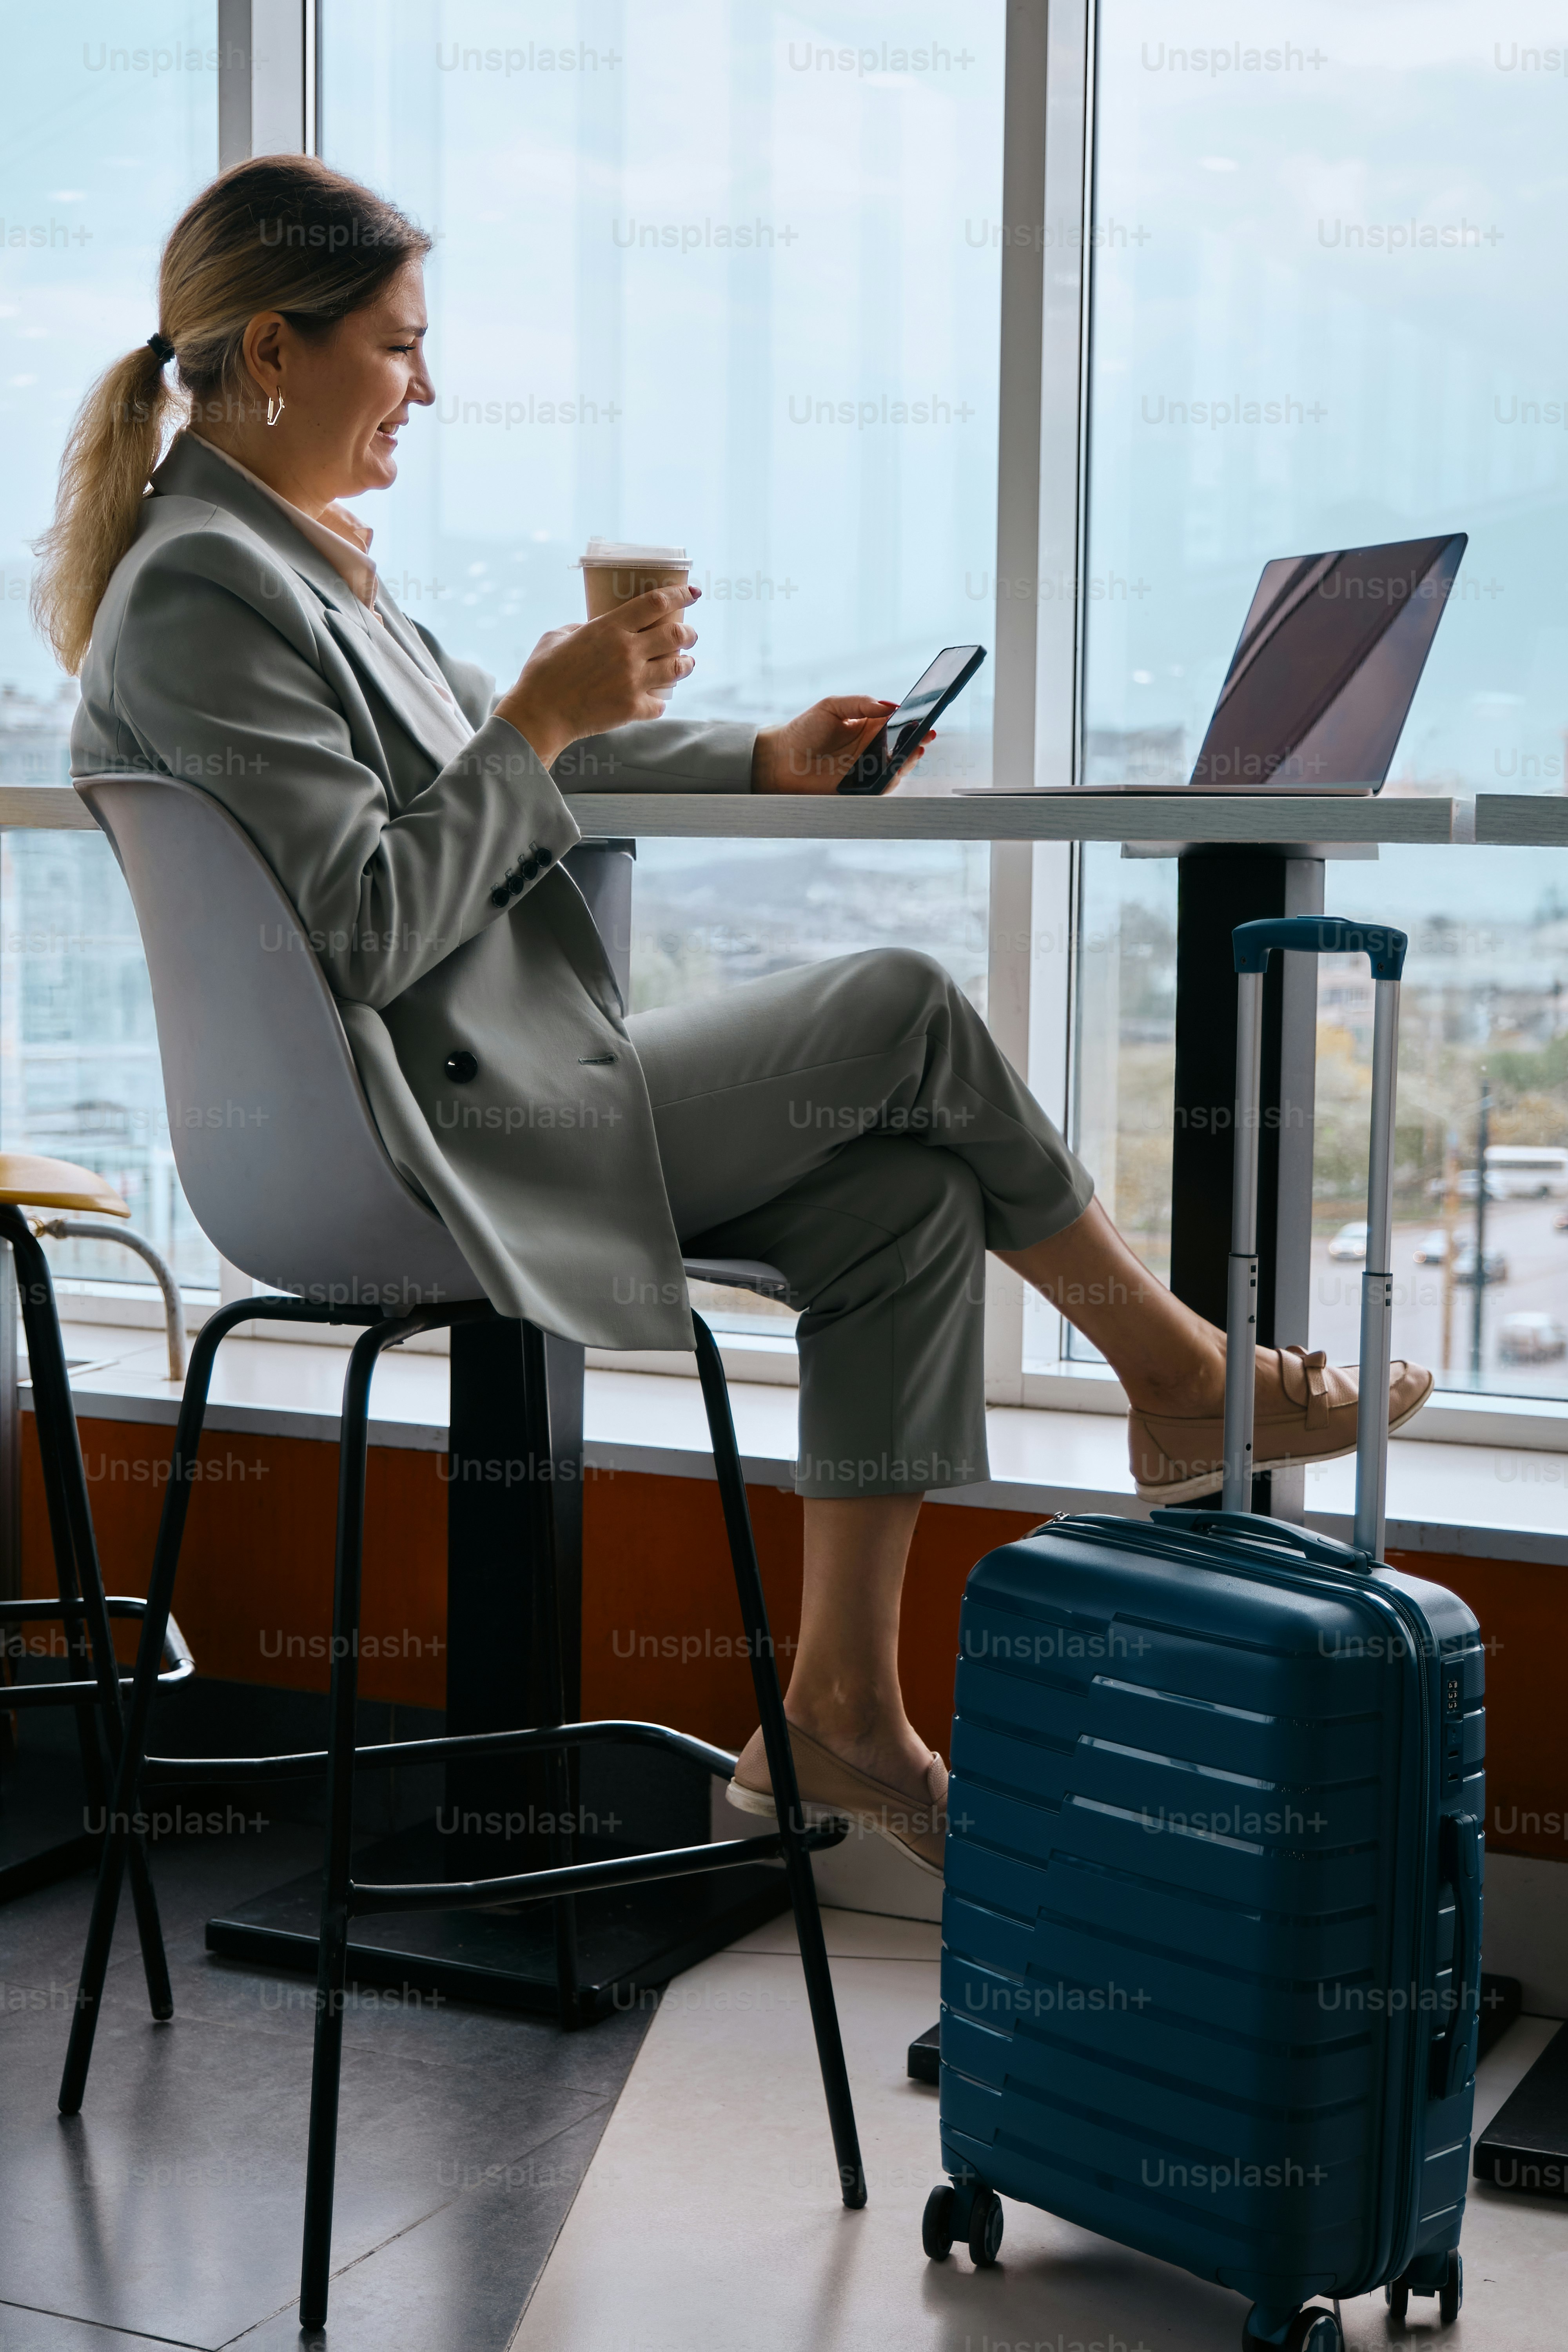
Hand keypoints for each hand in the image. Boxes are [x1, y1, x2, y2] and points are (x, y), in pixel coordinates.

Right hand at [495, 585, 699, 767]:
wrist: (539, 714)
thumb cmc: (542, 673)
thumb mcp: (558, 636)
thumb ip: (583, 627)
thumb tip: (595, 627)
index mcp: (609, 627)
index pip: (657, 603)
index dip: (681, 594)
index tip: (694, 592)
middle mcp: (627, 651)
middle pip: (676, 634)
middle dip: (689, 633)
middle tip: (690, 634)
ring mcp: (633, 681)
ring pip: (677, 667)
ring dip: (685, 664)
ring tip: (685, 663)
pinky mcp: (632, 708)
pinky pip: (660, 703)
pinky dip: (660, 701)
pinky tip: (657, 699)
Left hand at [751, 696, 934, 793]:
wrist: (780, 759)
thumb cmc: (803, 730)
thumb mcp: (831, 706)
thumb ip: (860, 704)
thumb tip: (890, 706)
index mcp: (868, 726)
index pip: (897, 723)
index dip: (912, 721)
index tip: (924, 717)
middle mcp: (871, 748)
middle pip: (902, 745)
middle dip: (917, 741)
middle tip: (925, 736)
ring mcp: (867, 769)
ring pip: (896, 767)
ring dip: (907, 760)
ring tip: (913, 752)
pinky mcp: (860, 789)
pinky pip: (882, 786)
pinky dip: (890, 780)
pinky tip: (895, 770)